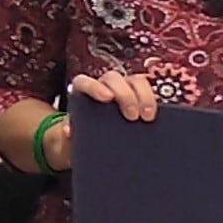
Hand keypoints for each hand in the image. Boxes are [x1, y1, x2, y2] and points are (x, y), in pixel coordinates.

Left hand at [43, 70, 158, 171]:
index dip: (95, 87)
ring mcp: (122, 90)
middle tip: (132, 116)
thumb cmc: (77, 139)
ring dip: (144, 95)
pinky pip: (148, 93)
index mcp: (82, 93)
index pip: (85, 82)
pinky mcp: (137, 98)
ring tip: (148, 117)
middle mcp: (103, 87)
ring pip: (135, 81)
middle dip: (125, 94)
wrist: (89, 144)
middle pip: (114, 78)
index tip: (107, 99)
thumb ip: (66, 135)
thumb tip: (68, 130)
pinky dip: (152, 102)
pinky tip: (155, 118)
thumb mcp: (68, 141)